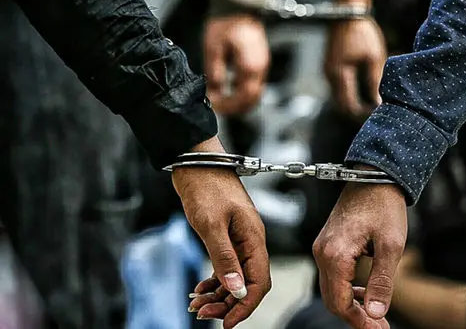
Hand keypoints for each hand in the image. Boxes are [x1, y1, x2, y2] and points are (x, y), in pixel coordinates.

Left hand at [172, 136, 270, 328]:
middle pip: (247, 282)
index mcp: (254, 237)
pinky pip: (226, 266)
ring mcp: (239, 238)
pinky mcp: (227, 236)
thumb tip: (237, 289)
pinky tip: (199, 288)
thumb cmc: (205, 187)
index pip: (259, 281)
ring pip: (235, 277)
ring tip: (197, 305)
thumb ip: (224, 258)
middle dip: (228, 303)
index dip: (245, 305)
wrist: (196, 163)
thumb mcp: (211, 224)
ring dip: (219, 294)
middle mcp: (250, 240)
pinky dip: (214, 280)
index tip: (227, 322)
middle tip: (204, 315)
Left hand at [204, 14, 269, 115]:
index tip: (214, 106)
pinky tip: (230, 91)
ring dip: (240, 102)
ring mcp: (263, 65)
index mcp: (250, 66)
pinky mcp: (260, 62)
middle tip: (218, 108)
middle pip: (253, 99)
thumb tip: (214, 92)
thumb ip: (215, 73)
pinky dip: (244, 93)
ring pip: (256, 94)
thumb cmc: (224, 24)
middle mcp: (260, 68)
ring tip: (222, 101)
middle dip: (235, 108)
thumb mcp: (213, 49)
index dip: (229, 106)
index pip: (243, 96)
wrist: (238, 6)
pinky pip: (255, 85)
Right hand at [313, 178, 406, 328]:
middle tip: (380, 327)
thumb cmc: (383, 205)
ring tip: (375, 313)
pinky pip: (332, 274)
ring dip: (351, 303)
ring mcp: (322, 246)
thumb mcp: (391, 245)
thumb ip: (382, 281)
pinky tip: (365, 291)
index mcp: (335, 254)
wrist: (374, 176)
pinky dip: (346, 288)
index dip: (359, 322)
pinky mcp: (327, 242)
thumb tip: (377, 313)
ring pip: (331, 288)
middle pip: (332, 299)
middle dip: (355, 317)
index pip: (339, 302)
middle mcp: (322, 252)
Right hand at [325, 18, 386, 120]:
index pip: (348, 106)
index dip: (361, 115)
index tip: (376, 116)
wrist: (348, 12)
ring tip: (371, 104)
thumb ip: (374, 82)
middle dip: (356, 112)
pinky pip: (338, 87)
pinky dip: (349, 93)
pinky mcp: (331, 66)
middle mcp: (329, 76)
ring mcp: (328, 71)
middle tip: (374, 114)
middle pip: (341, 105)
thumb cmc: (362, 33)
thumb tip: (378, 103)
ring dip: (353, 102)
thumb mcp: (373, 58)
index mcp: (339, 75)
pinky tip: (363, 91)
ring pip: (339, 96)